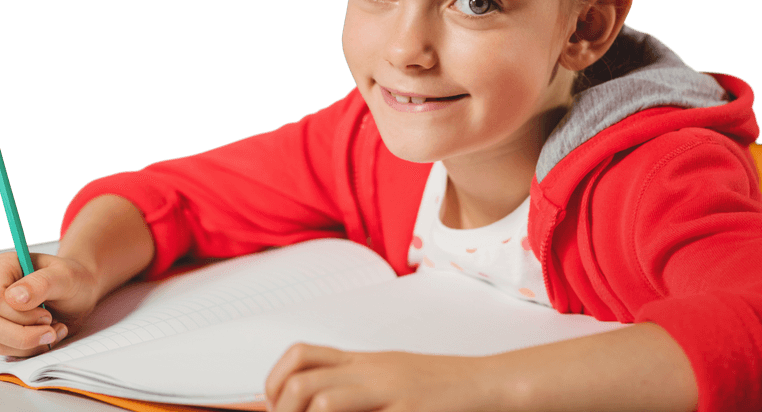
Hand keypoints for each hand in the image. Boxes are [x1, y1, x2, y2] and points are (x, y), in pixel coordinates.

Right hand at [0, 252, 100, 357]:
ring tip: (54, 328)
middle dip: (23, 333)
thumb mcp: (65, 276)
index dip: (18, 314)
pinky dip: (31, 348)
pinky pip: (6, 350)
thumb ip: (40, 283)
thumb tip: (13, 298)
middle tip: (51, 325)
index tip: (46, 314)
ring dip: (30, 342)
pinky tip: (49, 333)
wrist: (79, 292)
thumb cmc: (71, 279)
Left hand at [264, 343, 499, 411]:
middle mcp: (371, 372)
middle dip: (282, 410)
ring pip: (325, 402)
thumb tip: (317, 402)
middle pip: (303, 381)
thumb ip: (355, 385)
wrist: (489, 382)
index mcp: (363, 361)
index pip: (302, 355)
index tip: (273, 406)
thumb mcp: (390, 377)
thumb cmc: (440, 386)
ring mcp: (390, 392)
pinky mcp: (411, 411)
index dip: (275, 381)